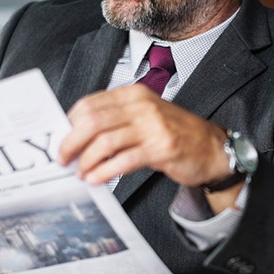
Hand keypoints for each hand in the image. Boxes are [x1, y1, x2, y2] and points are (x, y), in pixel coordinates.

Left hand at [60, 84, 240, 208]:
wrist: (212, 148)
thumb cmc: (175, 134)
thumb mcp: (144, 117)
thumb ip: (116, 121)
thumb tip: (77, 136)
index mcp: (134, 94)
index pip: (90, 104)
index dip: (70, 123)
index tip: (61, 140)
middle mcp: (142, 106)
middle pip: (93, 121)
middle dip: (71, 142)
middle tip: (62, 158)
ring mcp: (153, 126)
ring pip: (105, 141)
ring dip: (86, 160)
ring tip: (80, 172)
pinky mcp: (161, 148)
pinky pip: (123, 160)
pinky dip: (104, 171)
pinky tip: (96, 179)